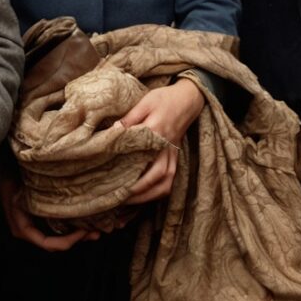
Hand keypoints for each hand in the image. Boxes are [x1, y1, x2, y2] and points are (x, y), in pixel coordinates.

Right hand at [0, 168, 97, 252]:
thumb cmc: (7, 175)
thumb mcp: (17, 188)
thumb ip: (28, 200)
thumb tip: (51, 206)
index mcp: (22, 228)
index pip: (48, 244)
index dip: (67, 242)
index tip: (83, 232)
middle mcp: (28, 231)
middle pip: (56, 244)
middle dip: (77, 240)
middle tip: (96, 233)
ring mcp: (33, 225)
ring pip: (57, 236)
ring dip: (76, 234)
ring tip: (96, 229)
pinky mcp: (38, 217)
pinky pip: (56, 227)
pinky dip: (69, 226)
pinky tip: (83, 220)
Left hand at [121, 80, 204, 204]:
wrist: (188, 100)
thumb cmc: (163, 99)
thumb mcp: (145, 102)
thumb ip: (129, 118)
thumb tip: (113, 131)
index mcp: (157, 133)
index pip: (140, 156)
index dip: (127, 171)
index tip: (112, 181)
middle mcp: (166, 149)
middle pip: (156, 177)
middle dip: (139, 192)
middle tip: (118, 198)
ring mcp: (173, 156)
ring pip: (166, 184)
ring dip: (149, 196)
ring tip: (129, 202)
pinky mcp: (175, 159)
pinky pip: (169, 182)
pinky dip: (157, 192)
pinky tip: (144, 196)